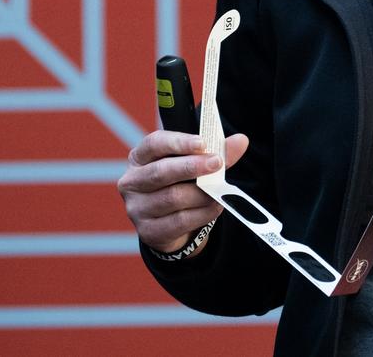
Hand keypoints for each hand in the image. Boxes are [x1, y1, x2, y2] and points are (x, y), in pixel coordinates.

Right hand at [117, 130, 249, 254]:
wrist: (171, 222)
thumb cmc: (182, 183)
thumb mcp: (196, 163)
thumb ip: (217, 152)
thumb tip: (240, 141)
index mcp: (140, 157)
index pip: (155, 144)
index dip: (179, 142)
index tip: (202, 142)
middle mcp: (132, 181)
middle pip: (161, 172)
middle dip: (192, 166)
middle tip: (217, 163)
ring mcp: (136, 208)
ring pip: (172, 198)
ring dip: (201, 193)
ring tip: (220, 190)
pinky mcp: (148, 230)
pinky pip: (179, 220)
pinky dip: (203, 213)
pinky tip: (215, 206)